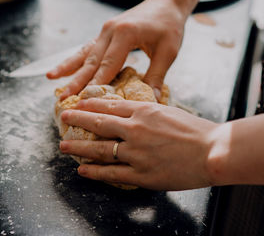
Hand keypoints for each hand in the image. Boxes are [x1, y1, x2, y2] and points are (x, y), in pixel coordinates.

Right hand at [47, 0, 186, 100]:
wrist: (165, 2)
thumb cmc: (169, 25)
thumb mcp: (168, 51)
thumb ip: (156, 76)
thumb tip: (151, 101)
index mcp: (125, 34)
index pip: (108, 65)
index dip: (95, 85)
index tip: (84, 101)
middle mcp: (110, 31)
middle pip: (90, 62)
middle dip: (76, 82)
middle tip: (63, 99)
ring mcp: (104, 31)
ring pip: (83, 54)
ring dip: (68, 69)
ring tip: (51, 80)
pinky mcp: (103, 33)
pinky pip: (86, 49)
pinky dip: (73, 60)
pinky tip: (61, 69)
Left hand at [59, 98, 219, 190]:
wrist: (213, 151)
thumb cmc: (195, 130)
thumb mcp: (168, 111)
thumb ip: (146, 112)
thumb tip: (129, 112)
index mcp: (143, 111)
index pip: (109, 105)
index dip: (90, 104)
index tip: (78, 103)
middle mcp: (135, 130)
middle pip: (99, 123)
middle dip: (78, 120)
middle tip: (63, 118)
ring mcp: (136, 153)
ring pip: (100, 149)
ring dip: (79, 147)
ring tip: (63, 146)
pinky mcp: (141, 174)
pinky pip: (112, 173)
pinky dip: (95, 172)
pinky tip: (82, 170)